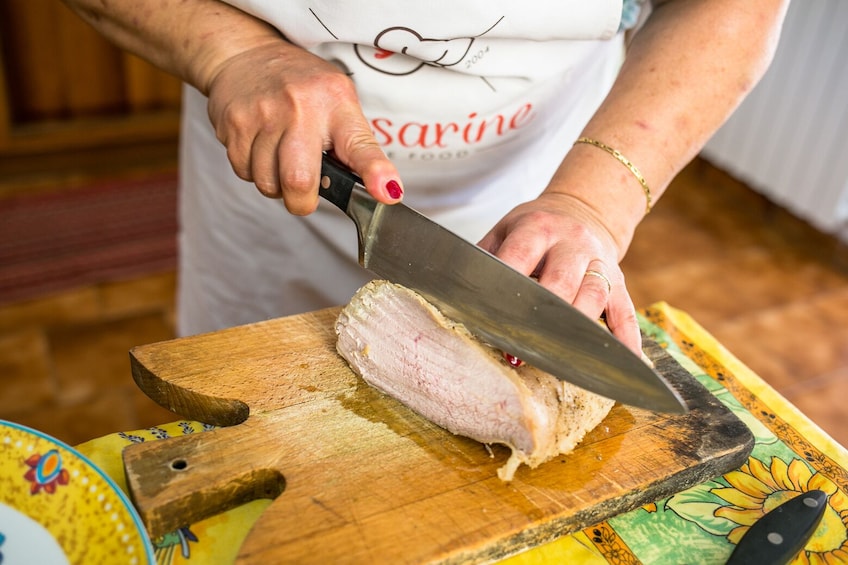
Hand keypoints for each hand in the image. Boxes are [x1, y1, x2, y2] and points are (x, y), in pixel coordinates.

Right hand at [205, 40, 402, 213]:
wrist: (247, 55)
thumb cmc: (303, 89)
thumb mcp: (340, 105)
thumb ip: (357, 148)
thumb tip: (384, 191)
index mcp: (336, 104)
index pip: (360, 146)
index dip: (375, 174)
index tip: (388, 193)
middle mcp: (299, 107)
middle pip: (298, 182)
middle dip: (302, 201)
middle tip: (305, 192)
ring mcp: (262, 115)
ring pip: (267, 184)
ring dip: (275, 185)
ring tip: (280, 159)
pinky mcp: (233, 125)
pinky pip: (244, 173)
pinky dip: (254, 172)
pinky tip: (261, 150)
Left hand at [477, 192, 641, 354]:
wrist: (582, 209)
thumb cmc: (532, 229)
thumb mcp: (504, 230)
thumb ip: (484, 259)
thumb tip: (455, 295)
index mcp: (537, 228)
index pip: (520, 258)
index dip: (507, 289)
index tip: (492, 318)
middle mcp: (572, 242)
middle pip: (562, 281)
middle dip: (544, 316)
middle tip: (524, 346)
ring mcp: (599, 261)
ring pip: (595, 295)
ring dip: (578, 330)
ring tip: (560, 359)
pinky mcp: (619, 280)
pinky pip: (626, 311)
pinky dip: (626, 337)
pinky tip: (622, 359)